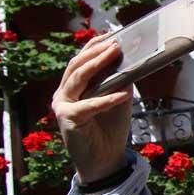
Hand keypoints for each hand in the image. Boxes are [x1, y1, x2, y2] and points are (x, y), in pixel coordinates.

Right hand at [52, 33, 133, 183]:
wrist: (105, 160)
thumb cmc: (110, 129)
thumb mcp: (118, 99)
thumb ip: (119, 81)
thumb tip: (130, 61)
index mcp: (73, 86)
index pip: (81, 60)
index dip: (94, 46)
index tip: (111, 35)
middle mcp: (64, 93)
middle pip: (77, 65)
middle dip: (96, 52)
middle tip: (115, 42)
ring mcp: (62, 105)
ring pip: (78, 78)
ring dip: (98, 64)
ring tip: (115, 53)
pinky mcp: (67, 119)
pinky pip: (89, 105)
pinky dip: (106, 98)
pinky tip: (122, 94)